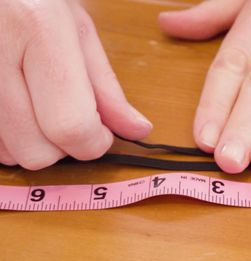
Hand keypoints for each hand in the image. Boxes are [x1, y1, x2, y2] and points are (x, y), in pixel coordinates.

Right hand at [0, 1, 152, 169]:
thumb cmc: (30, 0)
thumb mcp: (76, 29)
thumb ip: (107, 87)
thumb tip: (137, 131)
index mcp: (37, 28)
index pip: (71, 124)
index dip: (95, 142)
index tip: (102, 134)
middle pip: (37, 151)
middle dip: (64, 147)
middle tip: (68, 117)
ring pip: (8, 155)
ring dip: (32, 144)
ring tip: (35, 104)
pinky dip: (6, 139)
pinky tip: (13, 106)